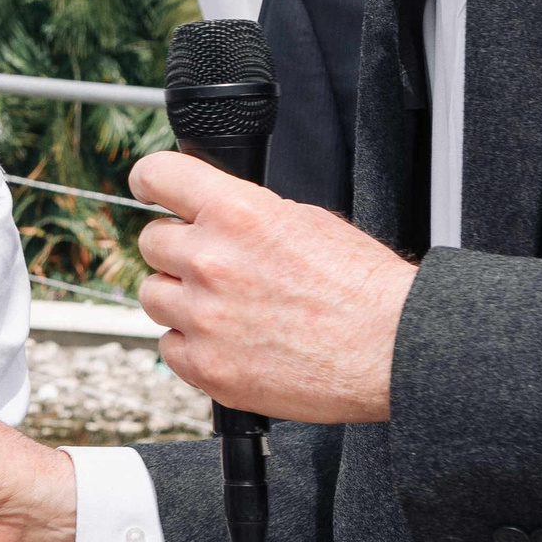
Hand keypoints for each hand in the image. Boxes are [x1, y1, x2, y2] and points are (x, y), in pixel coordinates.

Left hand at [131, 153, 415, 423]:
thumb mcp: (306, 220)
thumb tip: (211, 212)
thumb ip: (246, 213)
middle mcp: (212, 261)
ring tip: (228, 309)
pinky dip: (192, 346)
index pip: (159, 175)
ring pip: (153, 295)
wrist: (394, 350)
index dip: (149, 180)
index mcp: (238, 214)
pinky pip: (169, 347)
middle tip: (215, 267)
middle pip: (151, 242)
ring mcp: (204, 317)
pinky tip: (230, 343)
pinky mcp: (207, 366)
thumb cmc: (365, 288)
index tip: (147, 188)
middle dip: (179, 251)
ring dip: (181, 300)